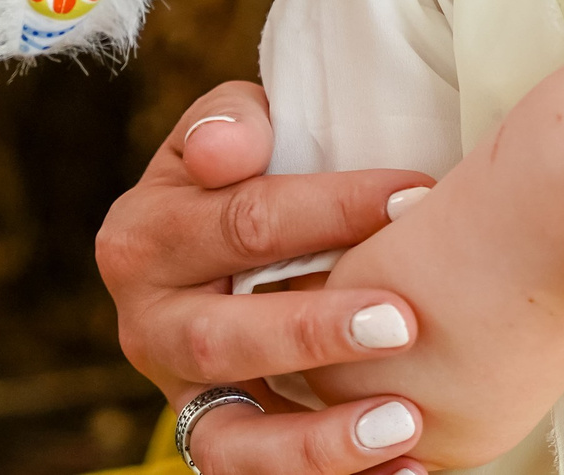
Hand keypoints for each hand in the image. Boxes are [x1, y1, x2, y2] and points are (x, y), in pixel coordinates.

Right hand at [99, 82, 436, 473]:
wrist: (229, 243)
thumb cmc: (250, 171)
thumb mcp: (231, 127)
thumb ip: (229, 123)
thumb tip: (223, 152)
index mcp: (145, 237)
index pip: (243, 222)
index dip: (331, 209)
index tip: (417, 199)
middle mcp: (148, 326)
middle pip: (221, 340)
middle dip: (312, 335)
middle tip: (403, 322)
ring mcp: (180, 396)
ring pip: (228, 440)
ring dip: (315, 441)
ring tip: (403, 425)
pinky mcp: (219, 442)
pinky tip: (408, 470)